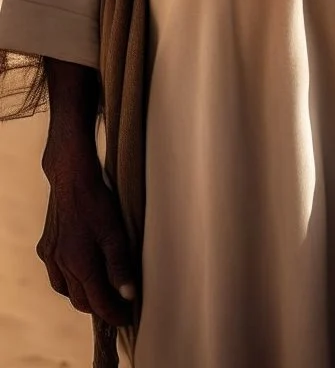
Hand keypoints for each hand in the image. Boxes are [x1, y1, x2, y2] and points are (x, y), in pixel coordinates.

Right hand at [37, 148, 135, 327]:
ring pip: (65, 290)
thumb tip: (129, 294)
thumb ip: (120, 266)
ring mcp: (51, 256)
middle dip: (99, 307)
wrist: (71, 176)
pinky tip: (79, 273)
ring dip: (83, 295)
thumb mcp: (115, 233)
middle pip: (80, 300)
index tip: (127, 318)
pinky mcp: (46, 246)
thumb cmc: (97, 202)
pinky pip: (56, 274)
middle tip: (118, 306)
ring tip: (101, 292)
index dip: (113, 314)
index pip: (97, 302)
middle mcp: (61, 265)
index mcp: (79, 265)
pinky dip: (68, 281)